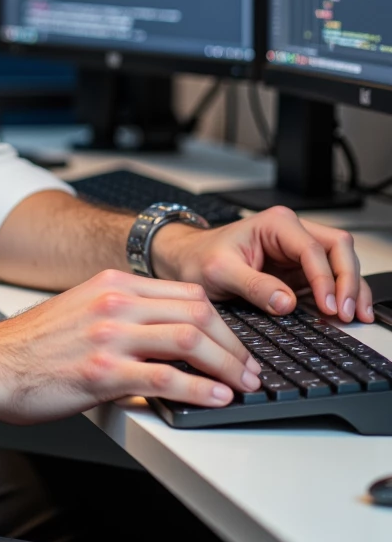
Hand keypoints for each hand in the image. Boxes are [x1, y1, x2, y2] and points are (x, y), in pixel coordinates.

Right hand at [0, 269, 261, 423]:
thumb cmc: (31, 347)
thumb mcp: (80, 312)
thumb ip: (122, 316)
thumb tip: (166, 340)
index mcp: (112, 284)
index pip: (187, 293)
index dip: (222, 321)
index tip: (235, 343)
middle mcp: (114, 302)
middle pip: (197, 311)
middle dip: (233, 343)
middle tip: (249, 368)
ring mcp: (109, 335)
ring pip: (189, 339)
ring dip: (226, 365)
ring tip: (242, 385)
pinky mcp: (102, 372)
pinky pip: (166, 378)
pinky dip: (199, 390)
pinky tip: (215, 399)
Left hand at [153, 206, 374, 322]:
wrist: (187, 262)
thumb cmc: (199, 258)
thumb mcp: (220, 272)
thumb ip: (253, 285)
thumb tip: (286, 302)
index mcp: (276, 224)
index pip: (312, 248)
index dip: (325, 278)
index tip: (328, 305)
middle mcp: (292, 234)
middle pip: (338, 248)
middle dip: (348, 280)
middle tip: (345, 312)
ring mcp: (298, 254)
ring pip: (340, 262)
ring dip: (351, 288)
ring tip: (356, 316)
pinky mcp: (298, 274)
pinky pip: (329, 281)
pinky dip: (340, 296)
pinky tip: (345, 314)